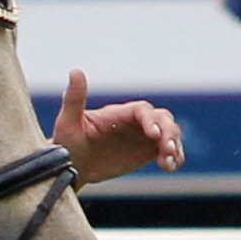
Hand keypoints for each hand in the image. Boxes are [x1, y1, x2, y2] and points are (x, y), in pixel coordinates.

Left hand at [56, 69, 182, 184]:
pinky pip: (167, 153)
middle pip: (163, 119)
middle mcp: (135, 122)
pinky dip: (173, 158)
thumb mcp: (68, 122)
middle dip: (168, 132)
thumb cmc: (66, 143)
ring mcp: (143, 137)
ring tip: (168, 161)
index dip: (150, 120)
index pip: (142, 110)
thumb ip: (74, 99)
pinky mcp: (147, 152)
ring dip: (174, 146)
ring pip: (169, 134)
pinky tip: (170, 167)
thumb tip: (75, 71)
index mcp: (119, 113)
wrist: (69, 168)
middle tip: (167, 149)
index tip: (153, 134)